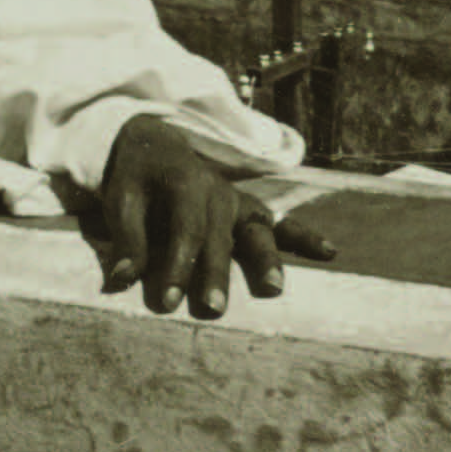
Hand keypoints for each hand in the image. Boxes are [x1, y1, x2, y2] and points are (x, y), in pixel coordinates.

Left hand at [87, 114, 338, 318]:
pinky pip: (281, 222)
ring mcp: (238, 201)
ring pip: (257, 229)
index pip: (184, 228)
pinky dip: (305, 235)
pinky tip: (329, 251)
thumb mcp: (121, 198)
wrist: (157, 142)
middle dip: (217, 273)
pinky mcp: (250, 210)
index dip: (176, 265)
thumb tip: (121, 281)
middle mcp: (218, 190)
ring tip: (273, 289)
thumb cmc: (137, 176)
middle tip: (212, 309)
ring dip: (266, 258)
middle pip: (220, 235)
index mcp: (185, 181)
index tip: (167, 302)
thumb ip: (126, 240)